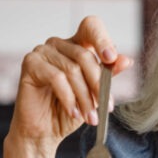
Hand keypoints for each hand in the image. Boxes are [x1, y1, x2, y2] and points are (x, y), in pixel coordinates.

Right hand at [9, 15, 132, 151]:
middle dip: (98, 84)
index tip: (111, 59)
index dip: (102, 39)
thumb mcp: (95, 93)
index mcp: (77, 44)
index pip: (91, 26)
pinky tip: (74, 112)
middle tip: (107, 106)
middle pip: (85, 55)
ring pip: (72, 69)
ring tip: (90, 116)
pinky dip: (69, 98)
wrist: (46, 131)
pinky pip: (56, 78)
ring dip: (85, 97)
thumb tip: (126, 60)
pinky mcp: (30, 63)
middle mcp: (60, 44)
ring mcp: (43, 51)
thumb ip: (108, 74)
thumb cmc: (71, 109)